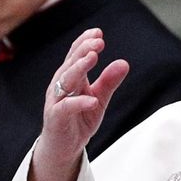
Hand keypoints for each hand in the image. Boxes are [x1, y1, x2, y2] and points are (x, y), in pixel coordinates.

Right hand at [35, 28, 129, 170]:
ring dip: (79, 68)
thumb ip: (109, 82)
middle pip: (70, 64)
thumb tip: (124, 62)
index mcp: (71, 78)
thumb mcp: (99, 99)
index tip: (98, 32)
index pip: (75, 55)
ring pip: (65, 80)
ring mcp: (56, 101)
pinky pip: (66, 107)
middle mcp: (60, 86)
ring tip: (94, 57)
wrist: (64, 147)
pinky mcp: (56, 118)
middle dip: (84, 51)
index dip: (84, 42)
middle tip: (98, 41)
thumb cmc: (79, 119)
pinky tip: (92, 99)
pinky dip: (79, 102)